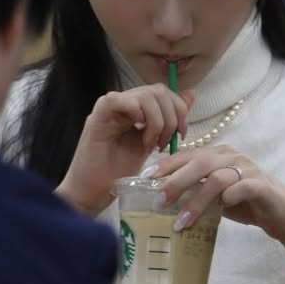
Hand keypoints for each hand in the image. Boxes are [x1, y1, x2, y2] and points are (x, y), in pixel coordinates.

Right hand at [59, 85, 192, 213]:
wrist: (94, 192)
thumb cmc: (118, 174)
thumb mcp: (152, 144)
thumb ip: (167, 120)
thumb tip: (190, 95)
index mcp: (136, 109)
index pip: (164, 93)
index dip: (179, 110)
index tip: (181, 136)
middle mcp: (123, 104)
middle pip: (158, 91)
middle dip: (171, 117)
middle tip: (165, 143)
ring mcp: (110, 108)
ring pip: (144, 95)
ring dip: (156, 121)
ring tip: (151, 145)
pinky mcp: (97, 116)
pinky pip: (118, 100)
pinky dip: (136, 115)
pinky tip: (139, 136)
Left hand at [146, 145, 284, 269]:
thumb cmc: (249, 205)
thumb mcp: (217, 197)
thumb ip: (197, 191)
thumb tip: (163, 197)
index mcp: (220, 156)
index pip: (188, 155)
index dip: (166, 165)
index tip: (145, 178)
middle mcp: (233, 158)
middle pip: (199, 163)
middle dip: (175, 181)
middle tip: (157, 200)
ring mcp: (249, 170)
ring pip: (217, 178)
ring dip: (196, 200)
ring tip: (180, 220)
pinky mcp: (263, 186)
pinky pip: (243, 187)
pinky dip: (231, 195)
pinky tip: (221, 207)